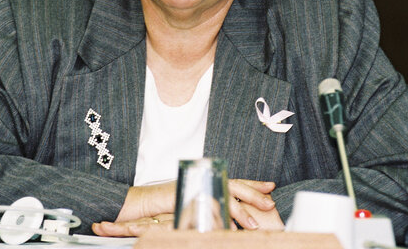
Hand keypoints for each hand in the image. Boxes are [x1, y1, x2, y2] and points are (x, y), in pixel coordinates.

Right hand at [91, 178, 281, 236]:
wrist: (136, 203)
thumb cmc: (160, 207)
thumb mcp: (189, 206)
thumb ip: (207, 207)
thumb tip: (226, 218)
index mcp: (205, 182)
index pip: (232, 181)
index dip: (251, 184)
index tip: (269, 187)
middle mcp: (202, 181)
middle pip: (233, 184)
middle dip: (253, 192)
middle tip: (271, 201)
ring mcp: (194, 188)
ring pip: (223, 195)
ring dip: (241, 209)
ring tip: (256, 222)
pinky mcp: (186, 197)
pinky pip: (207, 205)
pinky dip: (221, 215)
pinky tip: (231, 225)